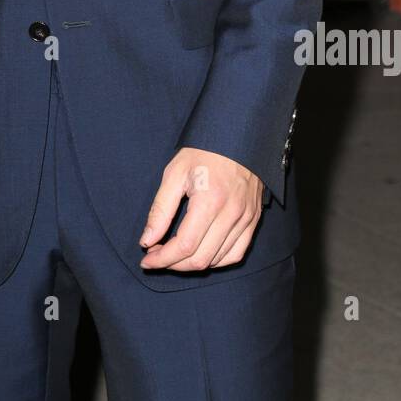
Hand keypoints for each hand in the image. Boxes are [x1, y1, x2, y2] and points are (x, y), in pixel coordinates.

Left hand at [139, 147, 263, 270]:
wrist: (238, 136)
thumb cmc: (204, 151)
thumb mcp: (175, 174)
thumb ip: (160, 210)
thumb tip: (147, 240)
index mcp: (210, 201)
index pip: (185, 245)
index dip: (162, 259)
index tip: (146, 260)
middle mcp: (231, 214)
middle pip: (201, 259)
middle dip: (174, 264)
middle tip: (157, 255)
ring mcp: (246, 219)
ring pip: (217, 260)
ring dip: (192, 264)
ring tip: (174, 254)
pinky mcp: (253, 220)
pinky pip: (236, 254)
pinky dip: (216, 261)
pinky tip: (201, 253)